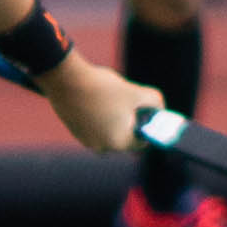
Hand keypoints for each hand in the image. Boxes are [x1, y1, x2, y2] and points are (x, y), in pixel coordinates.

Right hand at [40, 53, 163, 153]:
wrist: (66, 79)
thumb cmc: (104, 88)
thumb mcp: (137, 93)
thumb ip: (155, 103)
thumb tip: (160, 110)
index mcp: (118, 143)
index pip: (142, 141)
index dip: (149, 124)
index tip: (148, 110)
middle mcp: (101, 147)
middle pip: (126, 135)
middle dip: (131, 119)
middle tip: (129, 100)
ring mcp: (85, 140)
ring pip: (110, 129)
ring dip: (115, 117)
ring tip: (111, 98)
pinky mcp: (75, 130)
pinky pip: (96, 125)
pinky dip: (100, 115)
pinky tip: (98, 99)